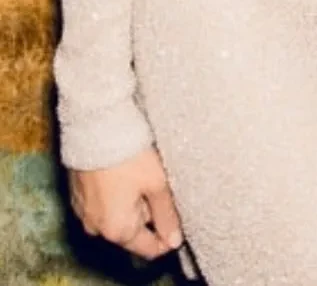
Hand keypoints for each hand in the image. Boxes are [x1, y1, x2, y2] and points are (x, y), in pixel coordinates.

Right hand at [69, 147, 183, 258]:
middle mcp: (96, 227)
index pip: (149, 248)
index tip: (179, 214)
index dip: (169, 234)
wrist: (94, 125)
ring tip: (142, 170)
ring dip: (134, 198)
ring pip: (120, 213)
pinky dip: (117, 190)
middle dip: (150, 210)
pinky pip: (104, 201)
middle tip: (160, 181)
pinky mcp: (78, 193)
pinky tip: (125, 167)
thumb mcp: (157, 183)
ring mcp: (84, 211)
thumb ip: (167, 214)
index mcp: (117, 230)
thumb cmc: (127, 154)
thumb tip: (174, 240)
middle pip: (135, 229)